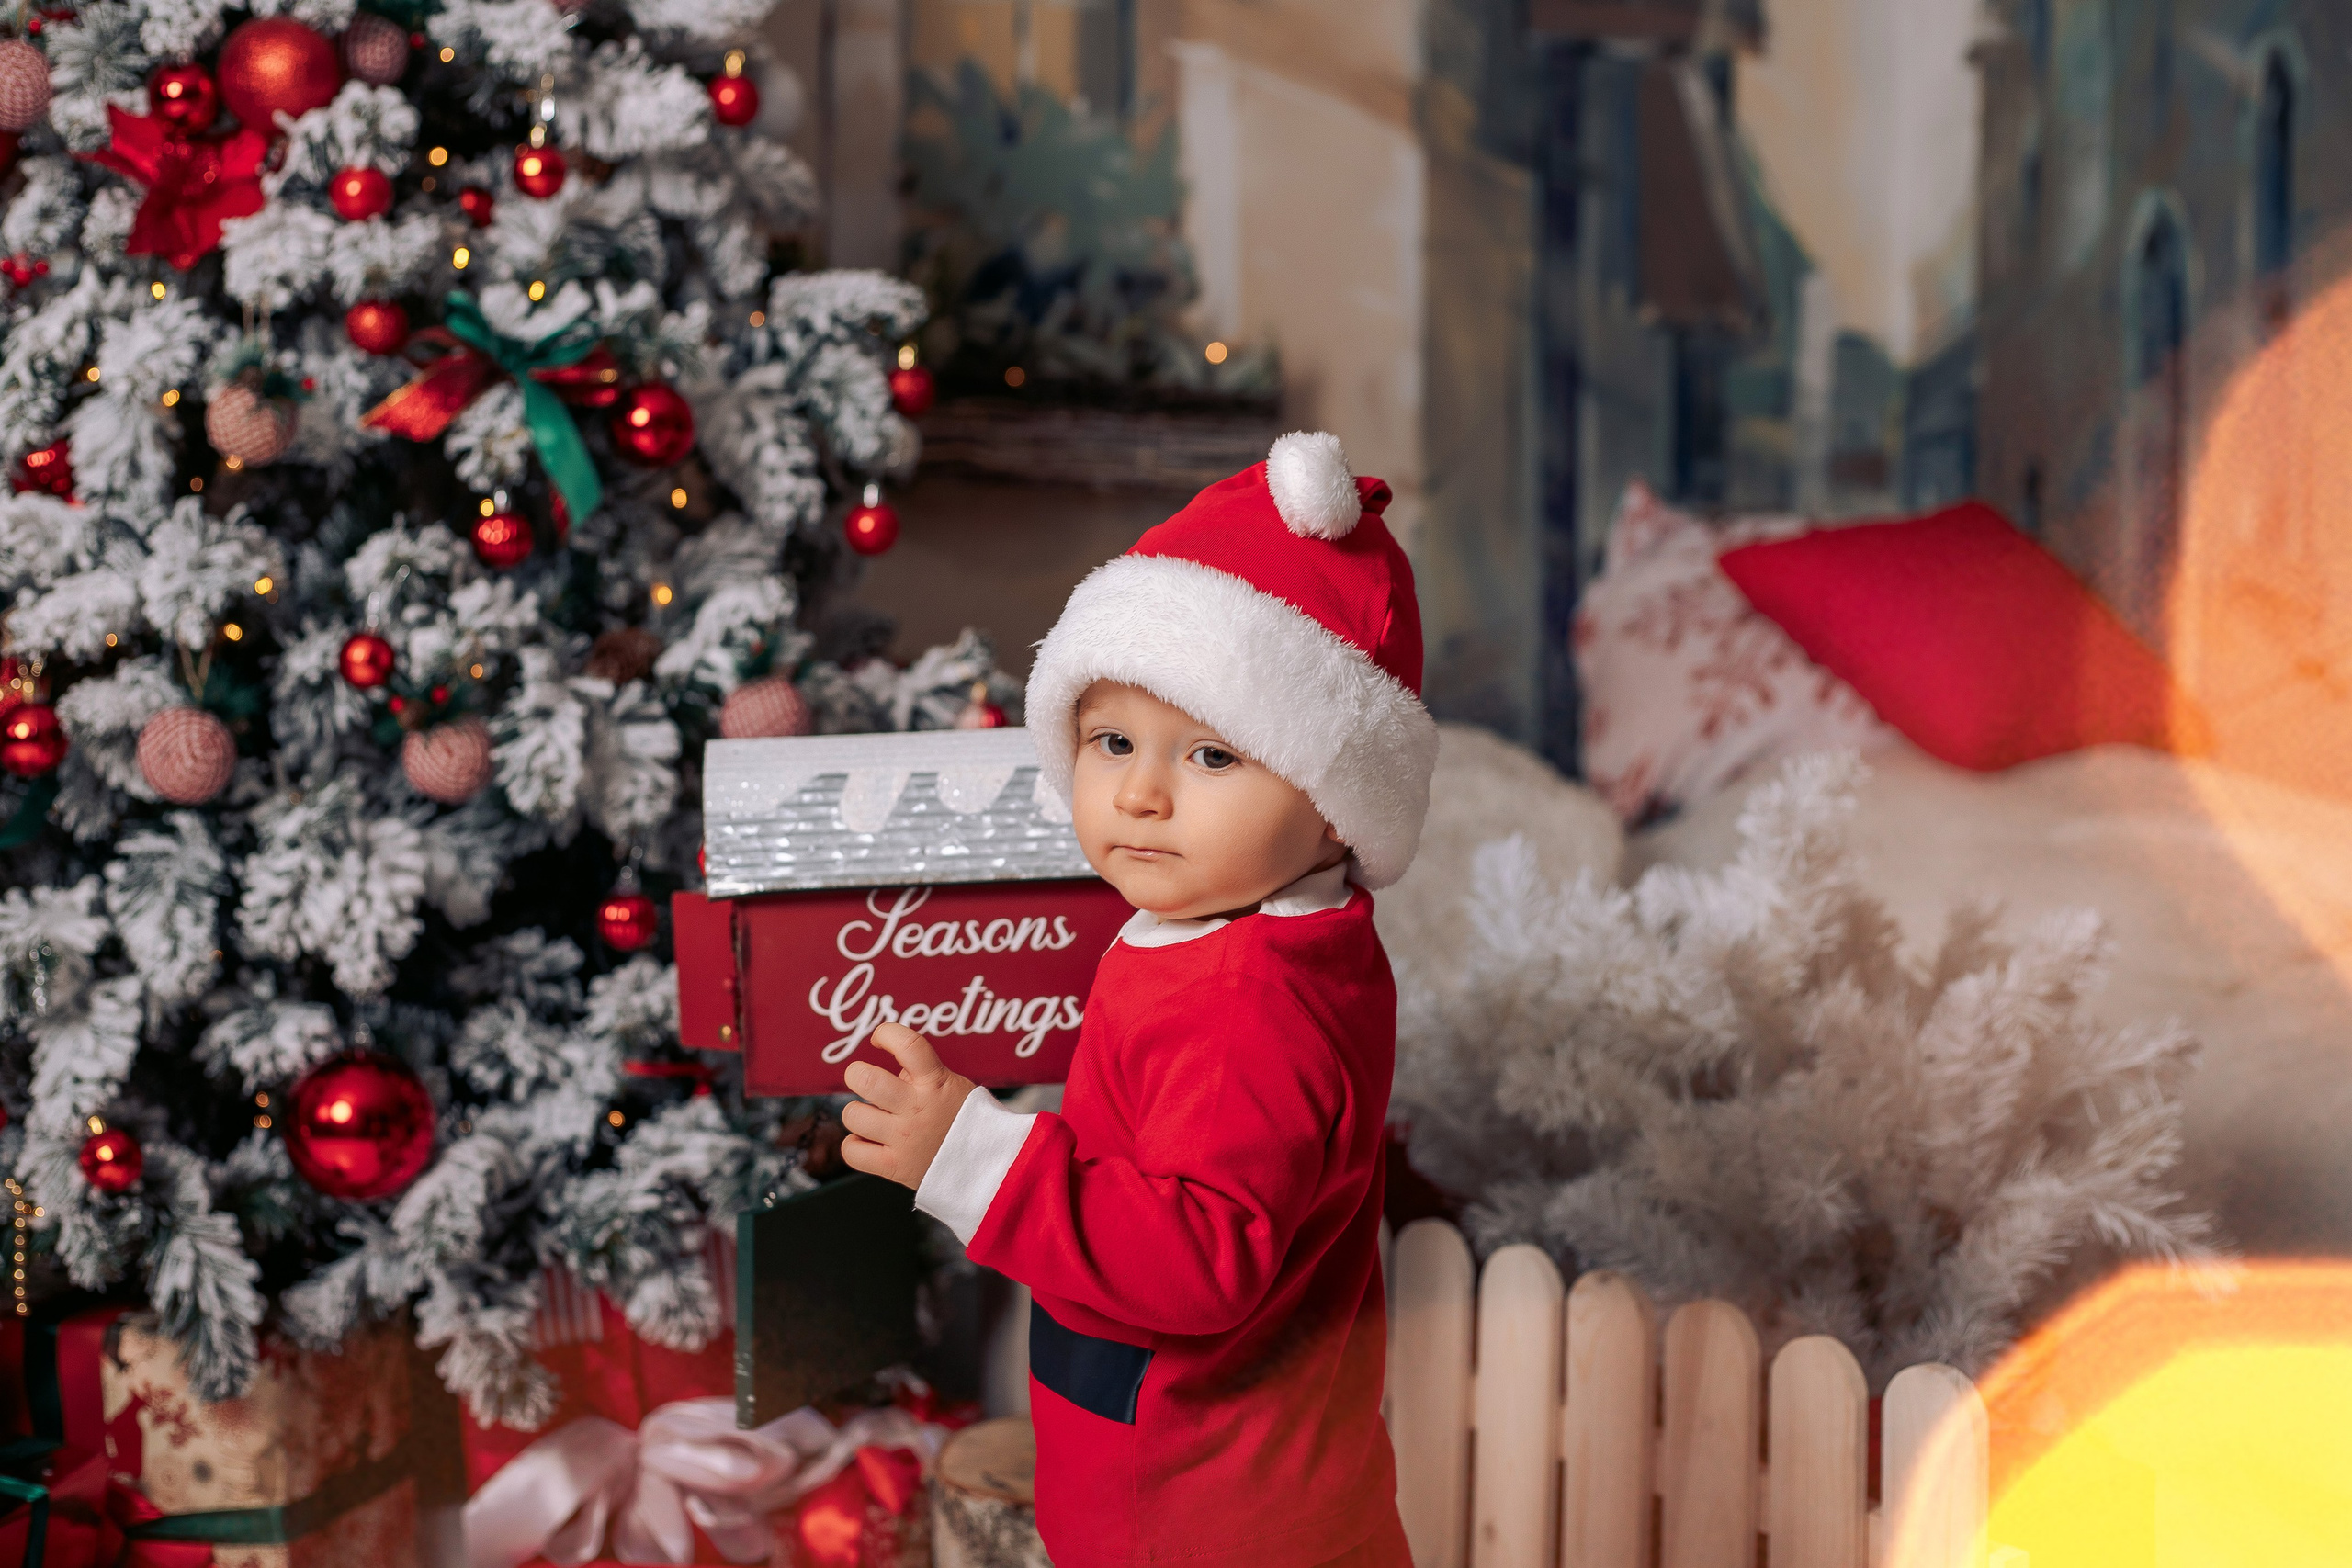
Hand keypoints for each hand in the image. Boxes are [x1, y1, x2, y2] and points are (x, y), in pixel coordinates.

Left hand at [839, 1023, 976, 1190]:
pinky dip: (855, 1145)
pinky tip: (870, 1141)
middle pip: (865, 1079)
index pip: (906, 1044)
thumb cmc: (966, 1121)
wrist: (987, 1165)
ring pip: (853, 1114)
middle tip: (864, 1079)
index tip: (879, 1038)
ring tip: (872, 1117)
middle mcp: (916, 1108)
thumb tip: (889, 1070)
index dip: (885, 1033)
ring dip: (858, 1112)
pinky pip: (852, 1151)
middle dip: (857, 1073)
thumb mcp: (952, 1085)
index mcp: (935, 1082)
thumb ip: (920, 1075)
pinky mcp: (894, 1166)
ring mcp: (904, 1139)